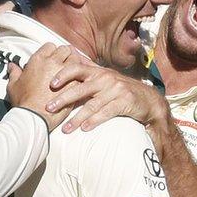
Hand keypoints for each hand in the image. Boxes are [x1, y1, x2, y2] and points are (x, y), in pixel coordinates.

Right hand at [7, 43, 80, 130]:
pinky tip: (76, 82)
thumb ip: (14, 72)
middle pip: (65, 49)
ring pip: (76, 59)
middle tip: (63, 64)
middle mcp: (53, 62)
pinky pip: (82, 74)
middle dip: (65, 55)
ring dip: (75, 64)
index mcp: (38, 60)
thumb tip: (12, 65)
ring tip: (71, 72)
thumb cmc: (23, 102)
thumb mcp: (13, 85)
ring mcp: (66, 72)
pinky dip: (80, 76)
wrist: (34, 117)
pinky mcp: (75, 83)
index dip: (51, 52)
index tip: (51, 59)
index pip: (50, 46)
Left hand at [45, 62, 169, 132]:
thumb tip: (64, 70)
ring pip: (92, 105)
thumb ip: (87, 76)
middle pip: (80, 89)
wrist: (147, 99)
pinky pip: (106, 112)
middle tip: (49, 108)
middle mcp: (105, 78)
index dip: (63, 74)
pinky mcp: (124, 102)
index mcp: (97, 71)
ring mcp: (115, 90)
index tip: (51, 84)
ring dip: (77, 118)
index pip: (77, 68)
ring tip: (66, 128)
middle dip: (63, 99)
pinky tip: (84, 128)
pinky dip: (94, 121)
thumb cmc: (119, 89)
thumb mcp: (104, 79)